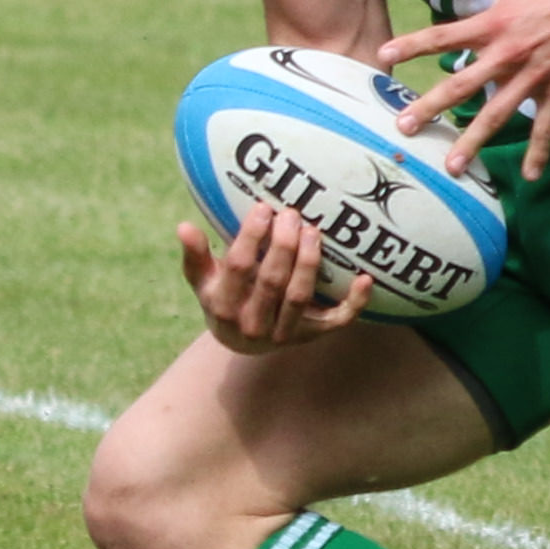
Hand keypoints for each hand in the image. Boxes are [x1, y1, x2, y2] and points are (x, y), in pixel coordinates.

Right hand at [175, 202, 372, 353]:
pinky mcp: (311, 336)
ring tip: (313, 230)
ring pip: (299, 296)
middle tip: (292, 213)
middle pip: (272, 281)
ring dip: (309, 262)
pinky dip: (354, 302)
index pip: (239, 267)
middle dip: (284, 244)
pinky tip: (365, 278)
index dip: (251, 236)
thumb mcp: (203, 280)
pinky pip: (336, 321)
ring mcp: (284, 334)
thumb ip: (195, 254)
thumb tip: (184, 226)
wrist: (241, 341)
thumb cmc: (222, 297)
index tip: (263, 208)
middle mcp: (253, 325)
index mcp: (223, 307)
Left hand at [379, 0, 549, 179]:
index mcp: (494, 24)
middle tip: (404, 127)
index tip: (384, 55)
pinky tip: (528, 176)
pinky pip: (546, 126)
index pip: (444, 35)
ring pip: (498, 113)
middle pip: (463, 84)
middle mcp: (508, 53)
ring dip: (474, 140)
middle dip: (432, 107)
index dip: (413, 44)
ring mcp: (534, 76)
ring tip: (452, 166)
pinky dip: (539, 152)